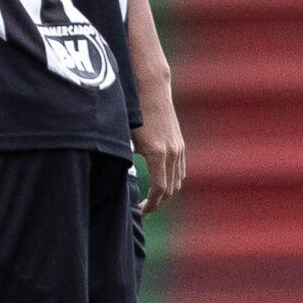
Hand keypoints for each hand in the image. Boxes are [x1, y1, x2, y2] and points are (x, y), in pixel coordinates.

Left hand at [132, 83, 186, 211]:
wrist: (151, 90)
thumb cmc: (133, 113)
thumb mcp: (125, 138)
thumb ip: (126, 160)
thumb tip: (121, 180)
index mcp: (157, 154)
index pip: (159, 189)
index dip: (151, 204)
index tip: (141, 212)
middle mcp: (172, 153)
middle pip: (170, 189)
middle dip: (158, 203)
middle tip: (143, 210)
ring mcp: (179, 148)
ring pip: (178, 180)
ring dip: (166, 193)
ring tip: (151, 200)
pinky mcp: (180, 143)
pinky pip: (180, 169)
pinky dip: (172, 180)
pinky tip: (160, 184)